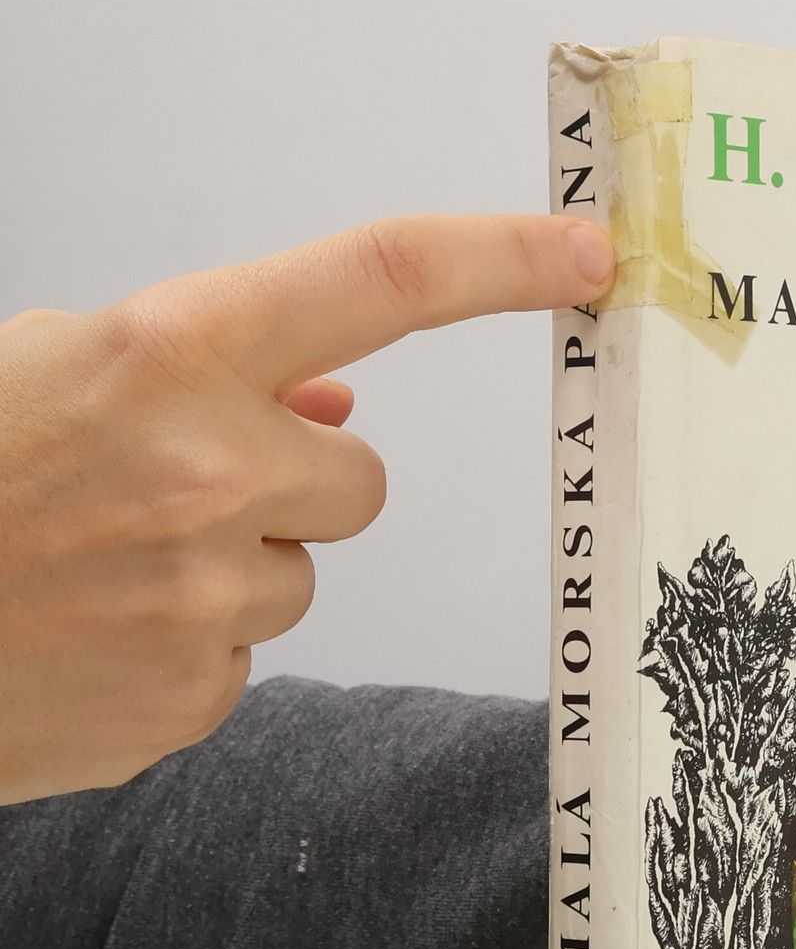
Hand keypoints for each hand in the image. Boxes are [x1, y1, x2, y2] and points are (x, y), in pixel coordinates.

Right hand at [0, 214, 615, 804]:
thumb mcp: (48, 370)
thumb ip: (202, 372)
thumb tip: (332, 395)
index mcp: (164, 357)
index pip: (377, 282)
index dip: (500, 261)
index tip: (589, 252)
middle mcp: (210, 473)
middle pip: (361, 480)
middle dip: (295, 483)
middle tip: (168, 492)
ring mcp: (209, 599)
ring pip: (297, 573)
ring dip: (230, 567)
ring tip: (101, 566)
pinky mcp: (200, 696)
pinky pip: (245, 656)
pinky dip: (186, 646)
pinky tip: (94, 630)